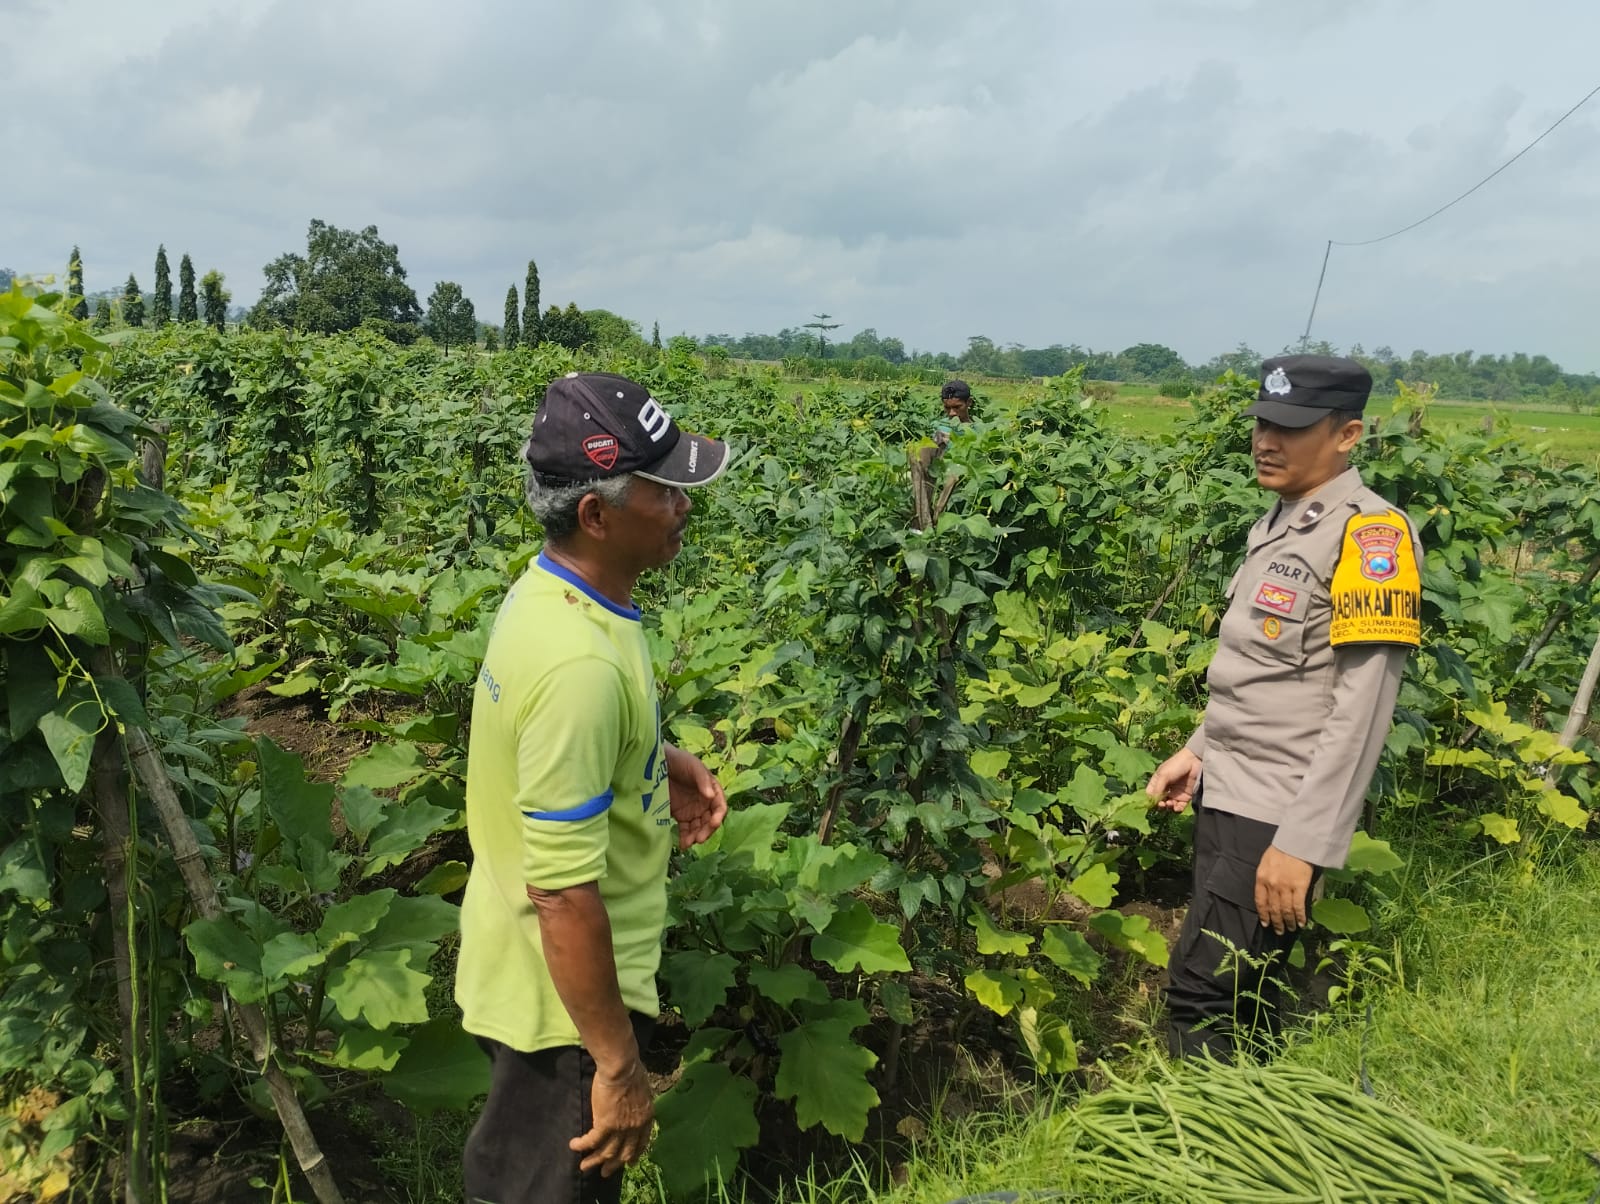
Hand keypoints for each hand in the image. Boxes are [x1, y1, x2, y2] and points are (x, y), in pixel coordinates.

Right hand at [571, 1059, 654, 1176]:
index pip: (641, 1143)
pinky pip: (592, 1141)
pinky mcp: (605, 1124)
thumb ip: (637, 1103)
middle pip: (624, 1152)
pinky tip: (573, 1146)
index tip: (629, 1163)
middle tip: (605, 1172)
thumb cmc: (631, 1070)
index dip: (634, 1154)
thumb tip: (630, 1104)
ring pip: (607, 1152)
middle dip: (613, 1164)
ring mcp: (620, 1128)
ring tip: (584, 1167)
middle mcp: (635, 1127)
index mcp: (646, 1117)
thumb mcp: (641, 1090)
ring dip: (594, 1161)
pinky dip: (582, 1145)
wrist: (622, 1067)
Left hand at [664, 744, 726, 849]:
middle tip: (699, 838)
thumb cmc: (679, 760)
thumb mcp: (693, 766)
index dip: (718, 816)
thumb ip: (702, 780)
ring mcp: (693, 810)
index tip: (714, 823)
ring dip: (696, 836)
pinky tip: (682, 844)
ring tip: (689, 843)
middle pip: (710, 821)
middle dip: (707, 830)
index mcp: (712, 790)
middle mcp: (705, 802)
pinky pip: (686, 830)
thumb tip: (711, 796)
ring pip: (699, 828)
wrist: (657, 762)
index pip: (720, 807)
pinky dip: (685, 838)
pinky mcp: (680, 816)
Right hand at [1146, 748, 1201, 812]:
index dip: (1151, 799)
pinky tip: (1176, 807)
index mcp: (1158, 781)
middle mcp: (1166, 788)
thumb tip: (1153, 801)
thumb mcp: (1164, 775)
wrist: (1195, 762)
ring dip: (1168, 807)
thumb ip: (1157, 788)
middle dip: (1160, 804)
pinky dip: (1177, 809)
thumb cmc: (1176, 765)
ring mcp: (1176, 793)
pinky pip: (1179, 806)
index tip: (1153, 802)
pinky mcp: (1185, 797)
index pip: (1151, 793)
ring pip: (1169, 805)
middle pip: (1159, 801)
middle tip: (1162, 804)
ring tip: (1170, 804)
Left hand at [1255, 845, 1313, 934]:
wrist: (1296, 842)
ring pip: (1285, 910)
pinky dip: (1300, 916)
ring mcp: (1286, 887)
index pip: (1260, 901)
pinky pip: (1299, 906)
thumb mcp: (1265, 863)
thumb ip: (1265, 879)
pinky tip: (1302, 923)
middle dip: (1276, 922)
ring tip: (1291, 929)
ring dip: (1288, 922)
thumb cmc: (1281, 850)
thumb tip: (1268, 895)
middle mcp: (1272, 885)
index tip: (1266, 923)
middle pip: (1273, 909)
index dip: (1263, 914)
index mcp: (1261, 878)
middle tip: (1279, 931)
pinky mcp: (1300, 886)